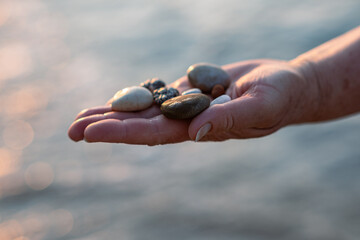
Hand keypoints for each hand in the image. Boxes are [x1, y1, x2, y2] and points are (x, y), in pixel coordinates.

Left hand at [68, 59, 308, 144]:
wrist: (287, 84)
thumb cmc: (281, 97)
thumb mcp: (261, 106)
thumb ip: (231, 120)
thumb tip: (197, 134)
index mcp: (203, 131)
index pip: (156, 135)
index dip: (124, 133)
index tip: (92, 133)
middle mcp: (189, 122)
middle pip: (141, 126)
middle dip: (107, 126)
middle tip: (71, 130)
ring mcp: (188, 105)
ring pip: (144, 110)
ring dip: (113, 111)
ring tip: (81, 116)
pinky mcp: (190, 89)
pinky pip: (157, 93)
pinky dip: (135, 95)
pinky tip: (114, 98)